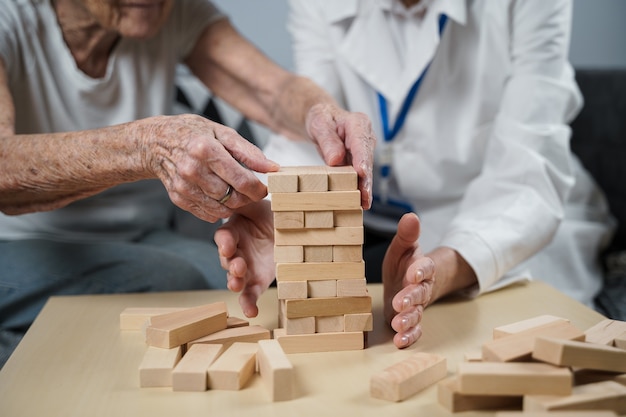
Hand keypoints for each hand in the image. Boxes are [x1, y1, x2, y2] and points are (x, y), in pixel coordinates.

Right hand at [142, 114, 278, 221]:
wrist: (156, 142)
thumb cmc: (193, 134)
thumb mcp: (222, 132)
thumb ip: (248, 151)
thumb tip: (273, 168)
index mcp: (205, 149)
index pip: (241, 180)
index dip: (258, 189)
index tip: (264, 188)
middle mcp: (192, 169)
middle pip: (232, 197)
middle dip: (247, 198)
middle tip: (250, 191)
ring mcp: (183, 186)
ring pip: (221, 209)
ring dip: (233, 205)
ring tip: (234, 191)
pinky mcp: (178, 198)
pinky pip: (207, 214)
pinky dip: (218, 209)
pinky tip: (218, 195)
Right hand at [213, 200, 274, 317]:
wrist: (290, 228)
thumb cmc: (273, 213)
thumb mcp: (261, 204)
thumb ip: (249, 200)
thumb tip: (246, 189)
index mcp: (235, 230)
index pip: (224, 236)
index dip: (224, 241)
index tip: (228, 245)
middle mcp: (237, 250)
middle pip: (226, 259)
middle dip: (230, 263)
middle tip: (237, 266)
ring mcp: (246, 267)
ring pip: (234, 277)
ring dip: (234, 282)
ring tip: (236, 284)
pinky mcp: (257, 281)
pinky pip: (250, 294)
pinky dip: (248, 304)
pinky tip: (251, 312)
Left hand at [305, 104, 374, 208]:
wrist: (322, 121)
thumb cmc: (322, 118)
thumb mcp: (319, 124)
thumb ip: (328, 140)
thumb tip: (336, 159)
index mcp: (358, 124)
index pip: (361, 144)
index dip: (362, 160)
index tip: (362, 174)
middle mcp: (365, 138)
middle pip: (367, 161)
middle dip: (366, 180)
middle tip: (365, 197)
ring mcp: (363, 151)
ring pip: (365, 171)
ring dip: (364, 188)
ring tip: (363, 204)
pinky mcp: (358, 162)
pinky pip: (359, 175)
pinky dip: (358, 188)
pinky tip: (358, 201)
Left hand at [383, 213, 435, 348]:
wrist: (411, 282)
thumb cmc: (405, 263)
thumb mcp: (403, 247)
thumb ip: (407, 235)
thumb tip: (410, 216)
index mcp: (421, 268)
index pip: (425, 268)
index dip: (420, 270)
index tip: (413, 273)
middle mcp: (421, 289)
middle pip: (420, 293)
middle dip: (411, 298)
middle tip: (400, 303)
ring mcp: (417, 306)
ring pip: (417, 313)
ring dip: (409, 320)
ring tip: (399, 324)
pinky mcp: (411, 320)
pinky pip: (414, 330)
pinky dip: (409, 336)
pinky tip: (400, 341)